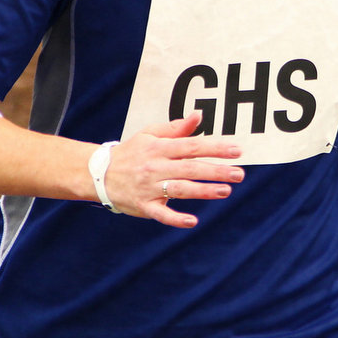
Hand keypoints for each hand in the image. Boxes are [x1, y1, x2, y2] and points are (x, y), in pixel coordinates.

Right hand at [104, 113, 243, 227]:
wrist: (99, 173)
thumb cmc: (131, 152)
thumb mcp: (150, 135)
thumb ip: (176, 128)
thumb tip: (199, 116)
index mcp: (159, 148)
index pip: (191, 146)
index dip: (215, 148)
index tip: (237, 151)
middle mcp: (155, 167)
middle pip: (190, 168)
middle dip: (216, 171)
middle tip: (239, 174)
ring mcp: (149, 187)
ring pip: (180, 189)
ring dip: (203, 191)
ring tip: (225, 191)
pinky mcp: (144, 206)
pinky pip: (161, 214)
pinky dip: (175, 219)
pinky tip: (192, 221)